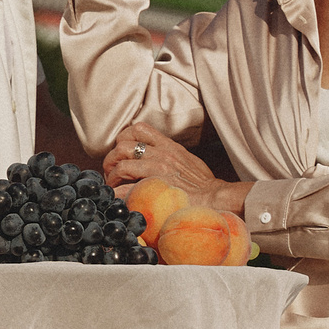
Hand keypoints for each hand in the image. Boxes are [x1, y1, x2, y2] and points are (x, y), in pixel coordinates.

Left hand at [101, 122, 218, 199]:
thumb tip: (155, 159)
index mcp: (169, 146)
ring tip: (114, 186)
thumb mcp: (188, 160)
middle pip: (122, 145)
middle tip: (111, 172)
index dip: (123, 139)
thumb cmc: (205, 184)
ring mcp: (157, 170)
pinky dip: (116, 194)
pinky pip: (125, 188)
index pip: (139, 129)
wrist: (217, 198)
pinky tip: (118, 199)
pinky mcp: (154, 187)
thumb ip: (171, 155)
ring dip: (112, 176)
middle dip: (111, 159)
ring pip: (120, 164)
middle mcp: (161, 154)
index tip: (121, 153)